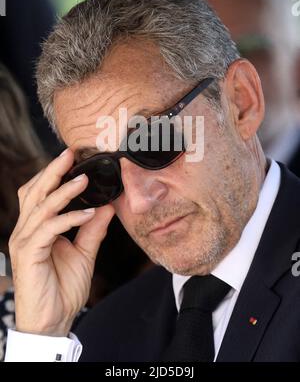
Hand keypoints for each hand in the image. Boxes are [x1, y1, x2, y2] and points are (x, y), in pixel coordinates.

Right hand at [9, 148, 113, 335]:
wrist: (53, 320)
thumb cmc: (63, 288)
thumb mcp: (84, 253)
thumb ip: (93, 229)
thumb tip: (107, 206)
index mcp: (36, 228)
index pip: (39, 193)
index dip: (53, 174)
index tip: (73, 159)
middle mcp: (26, 231)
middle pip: (34, 192)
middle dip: (52, 171)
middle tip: (70, 154)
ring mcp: (25, 241)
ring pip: (41, 206)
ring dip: (63, 191)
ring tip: (83, 180)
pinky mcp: (29, 254)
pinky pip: (49, 228)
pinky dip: (69, 218)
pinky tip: (88, 213)